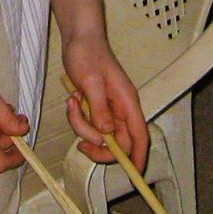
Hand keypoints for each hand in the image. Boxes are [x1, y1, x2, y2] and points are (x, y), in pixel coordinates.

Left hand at [62, 33, 147, 171]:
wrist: (79, 39)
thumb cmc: (87, 53)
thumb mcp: (90, 81)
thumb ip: (99, 108)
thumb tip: (107, 133)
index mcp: (127, 103)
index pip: (139, 136)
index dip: (138, 157)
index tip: (133, 174)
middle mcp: (121, 109)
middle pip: (117, 143)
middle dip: (97, 146)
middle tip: (80, 143)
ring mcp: (109, 110)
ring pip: (99, 135)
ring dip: (82, 127)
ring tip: (73, 103)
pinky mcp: (97, 108)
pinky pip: (88, 125)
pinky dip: (77, 118)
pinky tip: (73, 100)